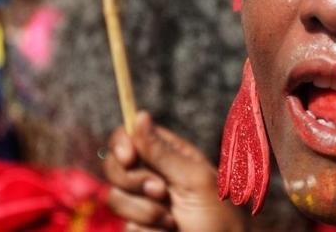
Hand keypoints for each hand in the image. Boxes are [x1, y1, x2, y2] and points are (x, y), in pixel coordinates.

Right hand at [104, 111, 247, 231]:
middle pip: (114, 165)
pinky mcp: (140, 226)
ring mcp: (143, 203)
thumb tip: (139, 115)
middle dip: (132, 180)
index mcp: (169, 155)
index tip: (129, 158)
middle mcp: (152, 175)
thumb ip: (162, 152)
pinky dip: (148, 229)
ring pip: (115, 197)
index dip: (122, 143)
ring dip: (144, 210)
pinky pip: (126, 225)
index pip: (130, 136)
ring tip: (172, 221)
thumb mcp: (194, 180)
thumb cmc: (220, 216)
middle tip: (161, 192)